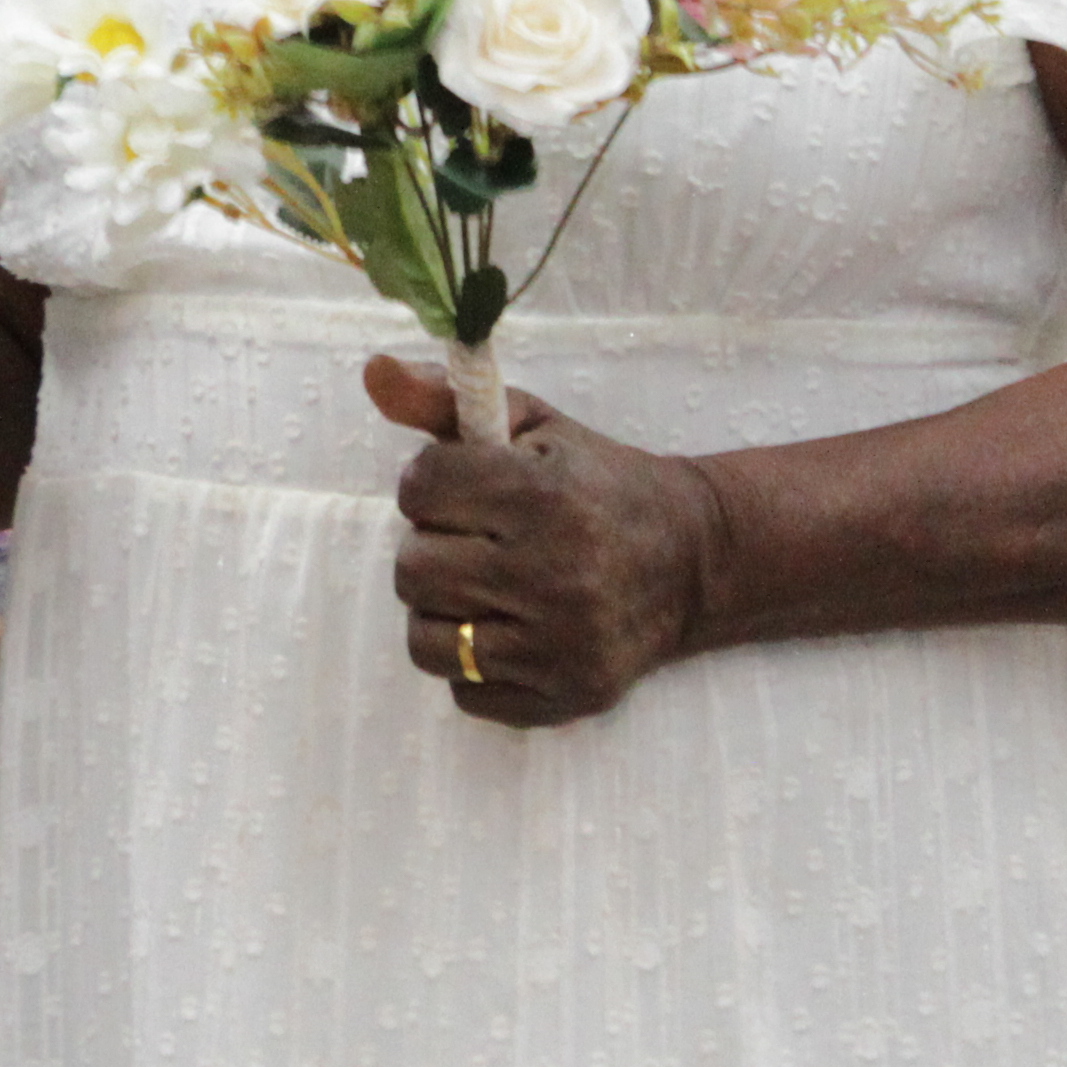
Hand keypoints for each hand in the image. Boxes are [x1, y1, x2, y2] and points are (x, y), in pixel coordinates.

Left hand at [368, 355, 730, 729]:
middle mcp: (554, 573)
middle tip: (474, 542)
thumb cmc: (598, 483)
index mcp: (543, 496)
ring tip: (484, 590)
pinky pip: (465, 692)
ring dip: (443, 613)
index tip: (463, 490)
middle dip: (431, 549)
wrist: (693, 560)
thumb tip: (373, 371)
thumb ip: (445, 401)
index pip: (420, 490)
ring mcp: (561, 644)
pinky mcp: (567, 695)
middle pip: (412, 570)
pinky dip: (475, 665)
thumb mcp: (533, 427)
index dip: (431, 485)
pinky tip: (514, 631)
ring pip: (426, 641)